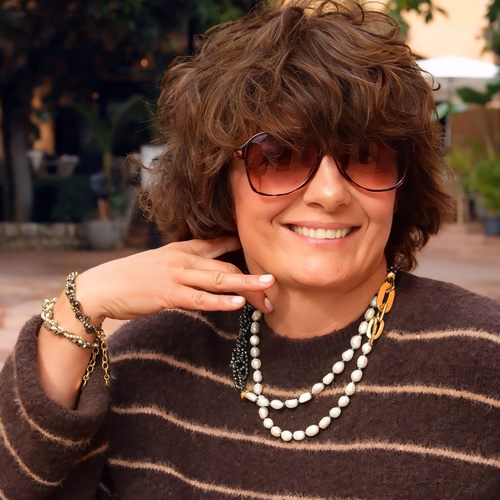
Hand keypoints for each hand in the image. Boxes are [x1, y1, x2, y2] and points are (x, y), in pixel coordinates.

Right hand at [75, 236, 273, 323]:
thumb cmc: (131, 278)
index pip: (220, 244)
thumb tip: (206, 272)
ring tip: (268, 292)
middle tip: (273, 289)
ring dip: (246, 286)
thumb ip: (185, 265)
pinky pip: (199, 298)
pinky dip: (220, 301)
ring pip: (219, 279)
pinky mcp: (168, 294)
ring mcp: (176, 275)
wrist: (100, 287)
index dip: (244, 250)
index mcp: (183, 248)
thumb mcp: (161, 263)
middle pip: (227, 266)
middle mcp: (183, 258)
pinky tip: (237, 304)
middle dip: (252, 278)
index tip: (263, 258)